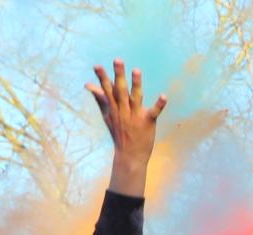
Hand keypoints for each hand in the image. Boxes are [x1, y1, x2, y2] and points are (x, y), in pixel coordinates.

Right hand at [85, 60, 166, 196]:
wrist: (129, 155)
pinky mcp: (148, 122)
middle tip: (118, 60)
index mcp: (114, 109)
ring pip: (135, 97)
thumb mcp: (107, 116)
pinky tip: (164, 96)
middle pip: (120, 91)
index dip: (102, 78)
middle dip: (118, 75)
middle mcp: (123, 110)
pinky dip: (159, 104)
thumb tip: (89, 85)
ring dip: (136, 84)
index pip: (107, 91)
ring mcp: (135, 116)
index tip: (97, 65)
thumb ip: (100, 99)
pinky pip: (154, 112)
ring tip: (136, 70)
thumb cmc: (119, 134)